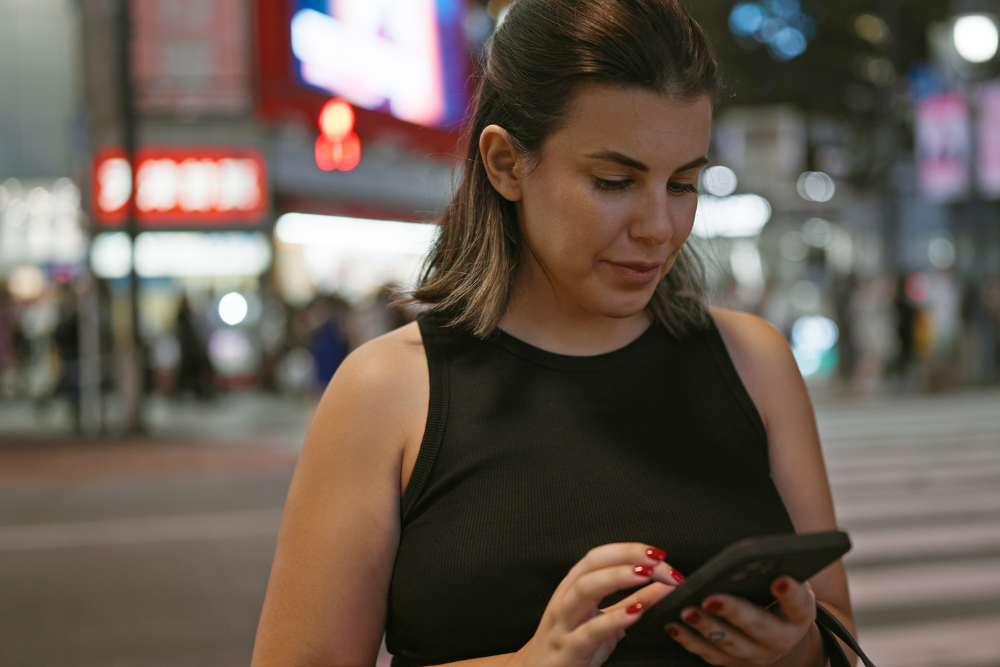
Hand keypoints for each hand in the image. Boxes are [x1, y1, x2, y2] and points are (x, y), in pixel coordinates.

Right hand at [513, 543, 683, 666]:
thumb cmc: (569, 645)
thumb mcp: (602, 620)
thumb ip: (630, 602)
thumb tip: (661, 585)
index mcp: (572, 588)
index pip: (598, 557)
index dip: (628, 550)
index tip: (657, 554)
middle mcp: (566, 599)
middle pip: (592, 566)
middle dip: (627, 557)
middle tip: (657, 561)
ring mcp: (564, 624)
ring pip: (584, 589)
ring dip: (617, 577)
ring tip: (646, 575)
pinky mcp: (568, 649)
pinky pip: (590, 631)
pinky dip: (615, 619)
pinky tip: (636, 611)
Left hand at [664, 577, 818, 666]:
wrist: (778, 629)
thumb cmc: (775, 593)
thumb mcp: (784, 578)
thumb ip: (771, 568)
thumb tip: (754, 553)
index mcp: (799, 615)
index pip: (799, 604)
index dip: (791, 594)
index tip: (779, 580)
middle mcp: (781, 639)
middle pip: (758, 627)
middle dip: (733, 612)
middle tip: (710, 599)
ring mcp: (757, 654)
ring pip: (730, 644)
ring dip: (706, 627)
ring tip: (685, 611)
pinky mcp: (734, 662)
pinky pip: (709, 654)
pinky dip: (689, 640)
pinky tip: (672, 625)